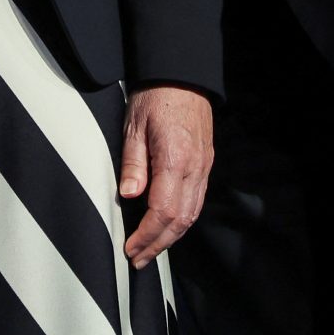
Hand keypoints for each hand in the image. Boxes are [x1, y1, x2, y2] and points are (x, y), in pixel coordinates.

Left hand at [118, 84, 212, 266]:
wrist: (183, 74)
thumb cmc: (154, 96)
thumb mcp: (133, 124)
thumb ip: (133, 162)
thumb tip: (128, 196)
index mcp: (174, 159)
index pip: (163, 212)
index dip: (146, 236)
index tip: (130, 249)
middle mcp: (194, 168)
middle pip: (180, 220)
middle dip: (158, 244)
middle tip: (137, 259)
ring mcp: (203, 166)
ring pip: (192, 214)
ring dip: (171, 237)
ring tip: (150, 250)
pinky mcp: (205, 163)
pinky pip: (197, 200)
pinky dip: (182, 220)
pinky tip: (168, 226)